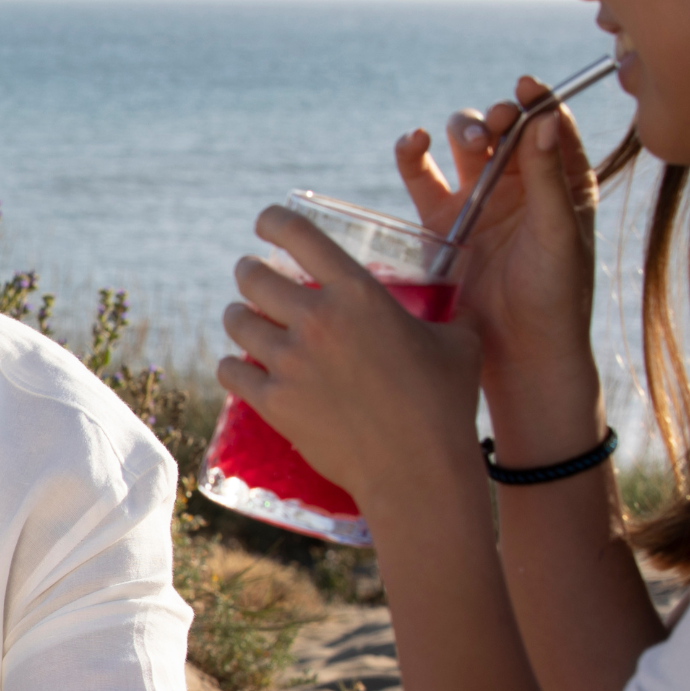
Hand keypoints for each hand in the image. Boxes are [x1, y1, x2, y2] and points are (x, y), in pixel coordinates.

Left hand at [219, 205, 483, 509]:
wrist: (418, 469)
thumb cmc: (445, 404)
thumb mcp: (458, 341)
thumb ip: (447, 314)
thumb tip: (459, 305)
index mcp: (358, 293)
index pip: (299, 235)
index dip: (273, 221)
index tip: (264, 223)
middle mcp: (316, 320)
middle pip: (254, 278)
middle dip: (249, 272)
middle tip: (252, 276)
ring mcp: (289, 362)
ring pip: (238, 323)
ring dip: (238, 316)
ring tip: (243, 317)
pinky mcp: (273, 402)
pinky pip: (230, 372)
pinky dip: (231, 366)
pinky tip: (236, 365)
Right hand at [395, 77, 602, 448]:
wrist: (517, 351)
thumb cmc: (553, 296)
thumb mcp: (558, 233)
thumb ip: (548, 178)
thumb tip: (544, 119)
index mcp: (559, 183)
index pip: (548, 126)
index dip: (536, 102)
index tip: (524, 89)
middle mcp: (518, 187)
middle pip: (501, 131)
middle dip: (493, 121)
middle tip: (491, 131)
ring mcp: (477, 204)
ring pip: (460, 149)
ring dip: (456, 134)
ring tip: (459, 143)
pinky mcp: (440, 225)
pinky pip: (421, 180)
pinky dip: (412, 157)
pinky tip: (412, 145)